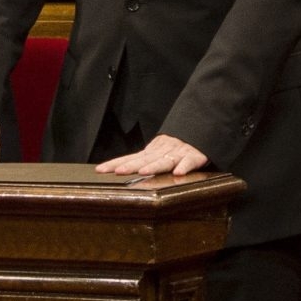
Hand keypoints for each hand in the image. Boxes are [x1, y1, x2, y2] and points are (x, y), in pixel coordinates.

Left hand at [94, 133, 208, 176]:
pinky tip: (178, 172)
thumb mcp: (158, 152)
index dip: (115, 163)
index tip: (100, 170)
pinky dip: (185, 166)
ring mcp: (178, 153)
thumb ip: (144, 161)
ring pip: (164, 161)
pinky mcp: (195, 156)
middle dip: (130, 166)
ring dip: (154, 166)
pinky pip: (190, 162)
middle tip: (117, 172)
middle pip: (144, 160)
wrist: (199, 128)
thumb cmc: (177, 145)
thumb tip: (120, 169)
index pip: (130, 158)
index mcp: (151, 152)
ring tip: (143, 172)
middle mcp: (161, 152)